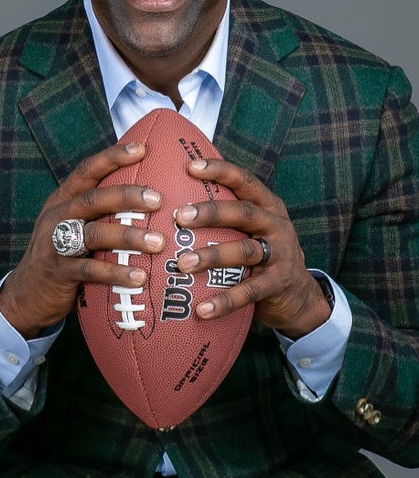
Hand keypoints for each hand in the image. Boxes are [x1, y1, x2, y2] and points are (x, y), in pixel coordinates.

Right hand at [0, 142, 163, 338]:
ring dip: (128, 237)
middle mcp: (57, 216)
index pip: (87, 171)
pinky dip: (116, 273)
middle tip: (157, 199)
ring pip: (94, 234)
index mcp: (63, 200)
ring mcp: (55, 244)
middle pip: (93, 199)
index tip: (141, 149)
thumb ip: (98, 211)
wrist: (26, 294)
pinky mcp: (59, 272)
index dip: (112, 157)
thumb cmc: (61, 254)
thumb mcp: (72, 225)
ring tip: (158, 242)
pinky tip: (140, 277)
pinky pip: (91, 270)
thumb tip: (145, 196)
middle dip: (127, 196)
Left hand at [174, 158, 330, 337]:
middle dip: (211, 212)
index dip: (220, 170)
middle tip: (180, 217)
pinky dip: (224, 300)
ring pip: (244, 251)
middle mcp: (276, 225)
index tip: (191, 167)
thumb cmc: (263, 254)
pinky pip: (248, 291)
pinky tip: (201, 310)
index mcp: (268, 206)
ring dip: (212, 256)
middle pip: (243, 213)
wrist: (301, 296)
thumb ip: (227, 215)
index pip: (244, 180)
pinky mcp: (278, 284)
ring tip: (182, 264)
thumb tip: (176, 199)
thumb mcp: (253, 229)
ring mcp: (280, 254)